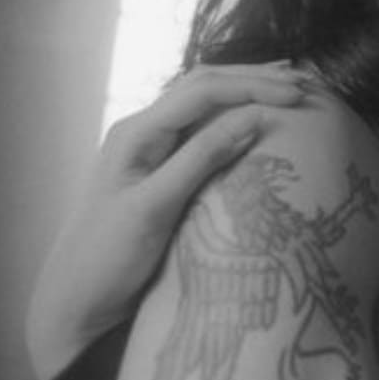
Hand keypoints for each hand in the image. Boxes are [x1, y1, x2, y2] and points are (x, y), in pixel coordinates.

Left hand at [25, 63, 307, 379]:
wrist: (75, 300)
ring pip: (202, 99)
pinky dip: (233, 110)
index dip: (253, 87)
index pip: (203, 92)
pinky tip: (253, 112)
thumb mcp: (155, 208)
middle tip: (303, 85)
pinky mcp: (158, 165)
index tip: (297, 96)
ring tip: (287, 84)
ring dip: (244, 87)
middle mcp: (141, 129)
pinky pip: (200, 124)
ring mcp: (148, 146)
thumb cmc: (108, 258)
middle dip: (254, 78)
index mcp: (136, 132)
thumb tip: (254, 117)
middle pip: (203, 84)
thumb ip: (200, 158)